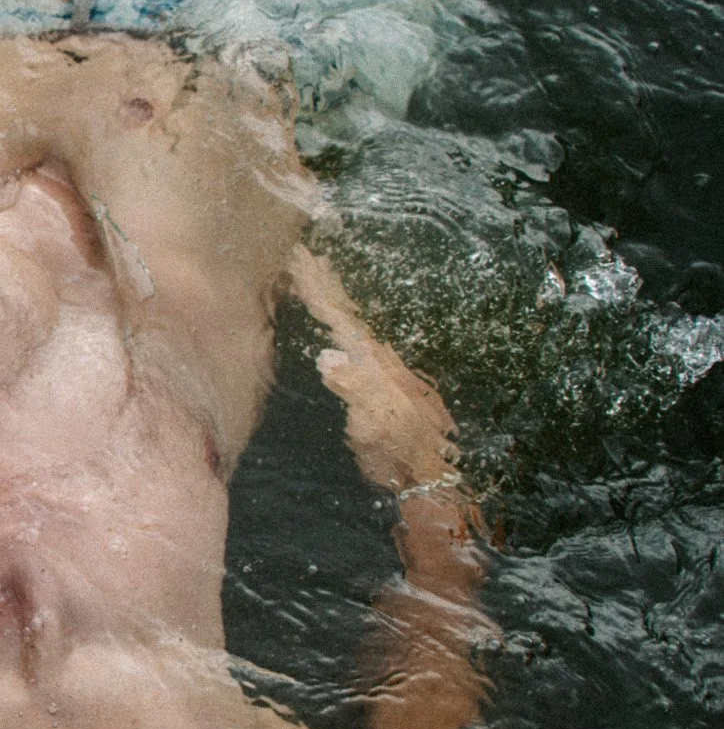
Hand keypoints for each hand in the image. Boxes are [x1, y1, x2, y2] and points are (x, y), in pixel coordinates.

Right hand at [293, 249, 458, 492]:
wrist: (428, 475)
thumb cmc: (399, 451)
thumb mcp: (375, 422)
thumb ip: (353, 388)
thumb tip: (326, 355)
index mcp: (373, 362)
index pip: (340, 317)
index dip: (319, 289)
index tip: (300, 260)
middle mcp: (378, 359)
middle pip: (346, 313)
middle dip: (324, 284)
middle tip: (305, 253)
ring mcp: (379, 372)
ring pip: (351, 326)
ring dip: (332, 301)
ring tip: (317, 277)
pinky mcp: (378, 385)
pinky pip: (353, 343)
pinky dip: (340, 326)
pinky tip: (334, 327)